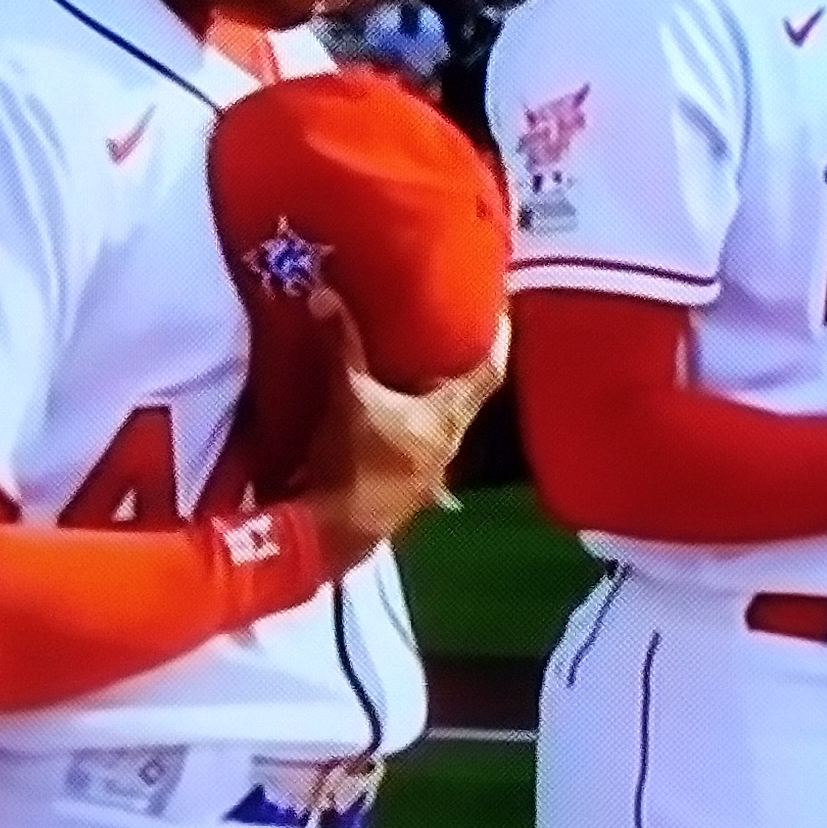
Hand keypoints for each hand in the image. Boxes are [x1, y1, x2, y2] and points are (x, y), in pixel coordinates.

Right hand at [296, 293, 505, 568]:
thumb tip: (325, 292)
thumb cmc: (355, 464)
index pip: (489, 370)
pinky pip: (411, 438)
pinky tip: (382, 403)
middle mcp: (448, 442)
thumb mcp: (347, 398)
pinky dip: (402, 417)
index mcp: (449, 417)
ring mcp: (428, 468)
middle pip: (464, 393)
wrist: (332, 535)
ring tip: (411, 355)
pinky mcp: (403, 485)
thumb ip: (341, 346)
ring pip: (437, 418)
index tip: (501, 309)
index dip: (499, 338)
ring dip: (426, 391)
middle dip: (454, 361)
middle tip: (442, 322)